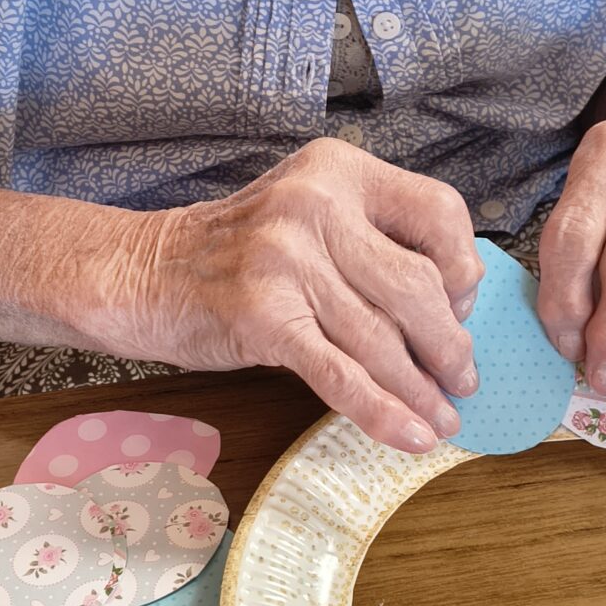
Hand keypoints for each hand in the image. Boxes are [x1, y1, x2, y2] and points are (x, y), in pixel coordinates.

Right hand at [117, 141, 483, 451]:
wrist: (142, 273)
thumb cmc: (236, 252)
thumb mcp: (307, 212)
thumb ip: (371, 238)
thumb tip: (453, 310)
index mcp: (338, 171)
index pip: (438, 212)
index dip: (463, 266)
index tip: (460, 307)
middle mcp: (316, 206)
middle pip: (418, 285)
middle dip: (449, 345)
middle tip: (461, 378)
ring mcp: (287, 261)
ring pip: (382, 339)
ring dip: (421, 390)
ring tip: (443, 416)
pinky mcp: (264, 318)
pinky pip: (340, 374)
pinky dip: (382, 411)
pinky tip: (410, 434)